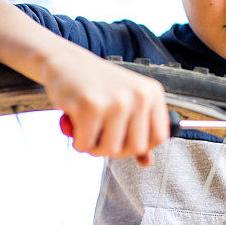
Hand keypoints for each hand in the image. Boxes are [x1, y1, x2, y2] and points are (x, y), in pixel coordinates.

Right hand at [42, 42, 169, 166]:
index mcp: (151, 93)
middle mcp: (139, 95)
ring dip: (94, 147)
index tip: (125, 141)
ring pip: (110, 150)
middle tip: (101, 136)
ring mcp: (116, 100)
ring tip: (87, 129)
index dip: (141, 146)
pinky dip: (78, 142)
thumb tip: (147, 163)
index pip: (160, 137)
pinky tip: (75, 125)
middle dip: (115, 149)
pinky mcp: (90, 106)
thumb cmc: (96, 84)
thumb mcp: (126, 102)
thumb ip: (139, 132)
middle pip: (136, 147)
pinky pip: (86, 144)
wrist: (65, 61)